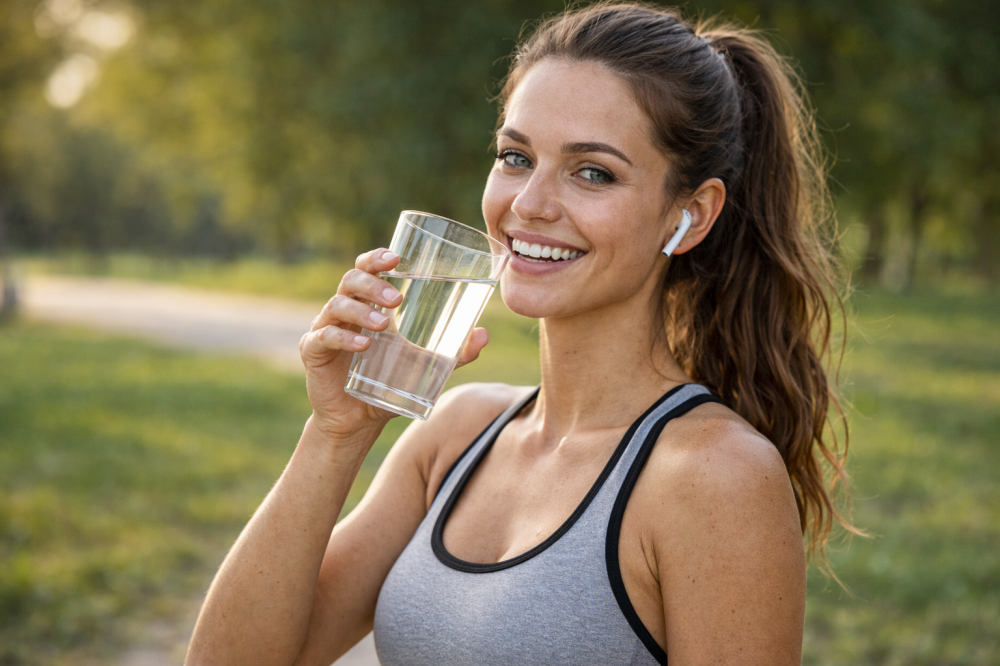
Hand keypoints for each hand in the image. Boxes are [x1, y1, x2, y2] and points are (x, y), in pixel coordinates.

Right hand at [299, 248, 489, 439]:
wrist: (359, 418)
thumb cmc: (391, 381)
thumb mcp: (427, 366)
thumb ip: (455, 352)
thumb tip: (484, 334)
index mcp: (368, 303)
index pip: (367, 268)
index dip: (377, 257)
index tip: (396, 257)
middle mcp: (345, 310)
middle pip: (351, 280)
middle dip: (374, 284)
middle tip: (398, 299)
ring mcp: (325, 328)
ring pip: (337, 305)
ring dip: (361, 310)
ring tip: (384, 324)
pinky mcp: (313, 352)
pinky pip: (324, 337)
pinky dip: (344, 338)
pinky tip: (363, 345)